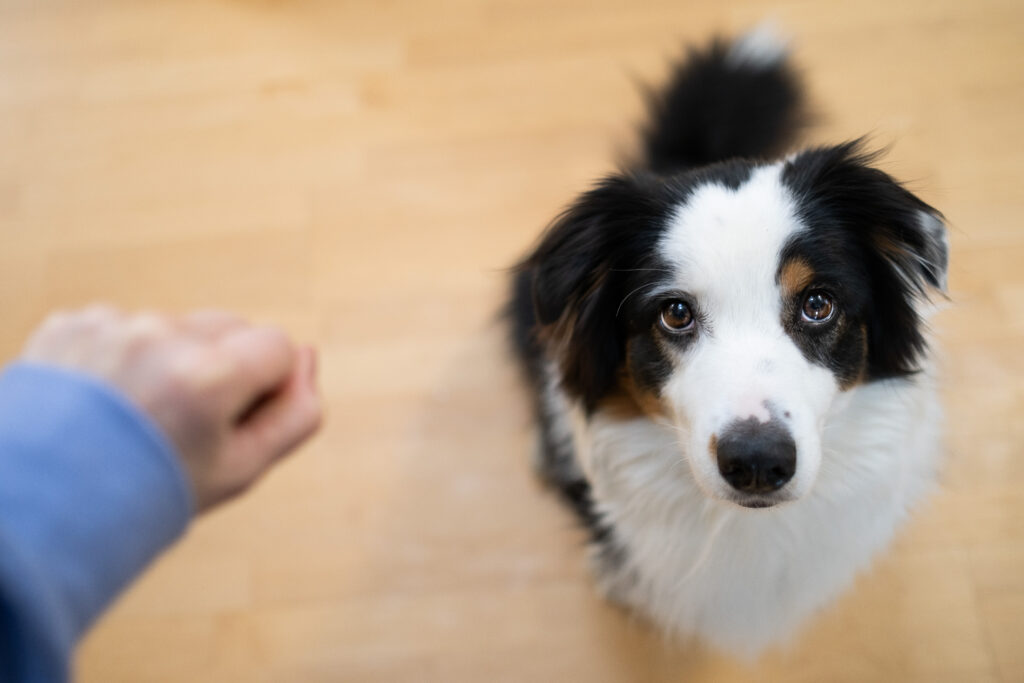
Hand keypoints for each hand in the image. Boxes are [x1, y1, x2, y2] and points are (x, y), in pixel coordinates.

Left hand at [21, 306, 321, 511]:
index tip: (230, 422)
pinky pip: (126, 325)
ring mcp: (111, 325)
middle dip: (223, 366)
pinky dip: (123, 356)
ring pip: (176, 326)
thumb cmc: (148, 493)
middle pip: (230, 327)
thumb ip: (296, 415)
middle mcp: (159, 339)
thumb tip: (309, 358)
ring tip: (138, 415)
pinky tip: (104, 401)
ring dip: (171, 359)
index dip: (264, 387)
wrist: (42, 509)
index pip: (278, 345)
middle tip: (186, 422)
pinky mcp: (72, 322)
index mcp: (208, 377)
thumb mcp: (241, 471)